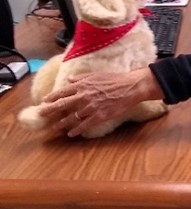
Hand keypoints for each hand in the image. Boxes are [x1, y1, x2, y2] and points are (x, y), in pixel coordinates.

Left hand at [39, 67, 162, 136]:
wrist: (130, 87)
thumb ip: (82, 77)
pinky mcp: (99, 116)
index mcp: (83, 85)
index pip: (62, 92)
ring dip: (61, 123)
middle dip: (50, 110)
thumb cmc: (115, 79)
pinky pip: (84, 125)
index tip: (44, 101)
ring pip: (71, 118)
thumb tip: (70, 80)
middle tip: (41, 115)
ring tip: (54, 127)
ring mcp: (90, 107)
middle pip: (62, 105)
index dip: (52, 97)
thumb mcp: (97, 74)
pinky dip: (76, 130)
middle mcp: (84, 96)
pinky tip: (71, 133)